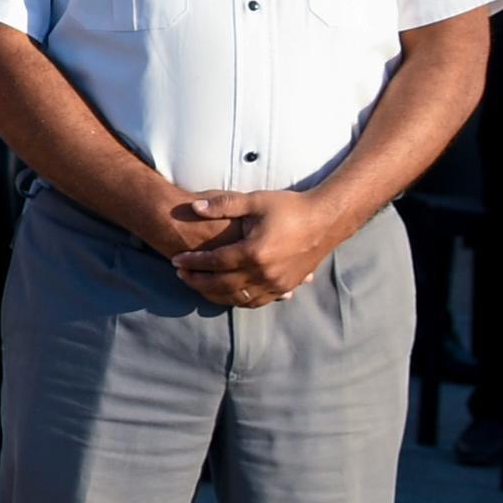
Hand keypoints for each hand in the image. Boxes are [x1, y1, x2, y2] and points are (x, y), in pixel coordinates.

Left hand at [165, 188, 346, 309]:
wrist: (326, 220)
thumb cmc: (290, 207)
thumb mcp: (255, 201)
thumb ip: (222, 204)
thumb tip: (193, 207)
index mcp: (254, 252)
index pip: (215, 262)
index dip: (193, 262)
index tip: (175, 260)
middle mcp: (264, 273)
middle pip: (221, 285)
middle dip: (197, 281)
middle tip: (180, 274)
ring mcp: (277, 284)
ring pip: (237, 298)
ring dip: (214, 294)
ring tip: (198, 284)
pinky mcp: (286, 288)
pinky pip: (256, 301)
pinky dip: (237, 300)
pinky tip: (225, 293)